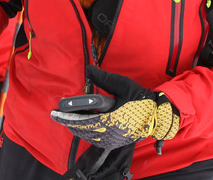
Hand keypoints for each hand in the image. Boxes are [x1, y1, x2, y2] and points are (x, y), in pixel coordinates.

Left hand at [50, 65, 179, 149]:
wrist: (157, 115)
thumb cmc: (140, 100)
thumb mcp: (122, 85)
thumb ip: (104, 78)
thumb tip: (89, 69)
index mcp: (111, 121)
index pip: (83, 122)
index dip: (67, 117)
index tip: (56, 113)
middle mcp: (110, 134)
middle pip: (83, 131)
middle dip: (69, 122)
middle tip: (57, 115)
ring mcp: (112, 140)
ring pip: (88, 136)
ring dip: (76, 128)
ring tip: (67, 119)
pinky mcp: (115, 142)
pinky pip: (95, 139)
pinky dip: (86, 133)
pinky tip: (81, 126)